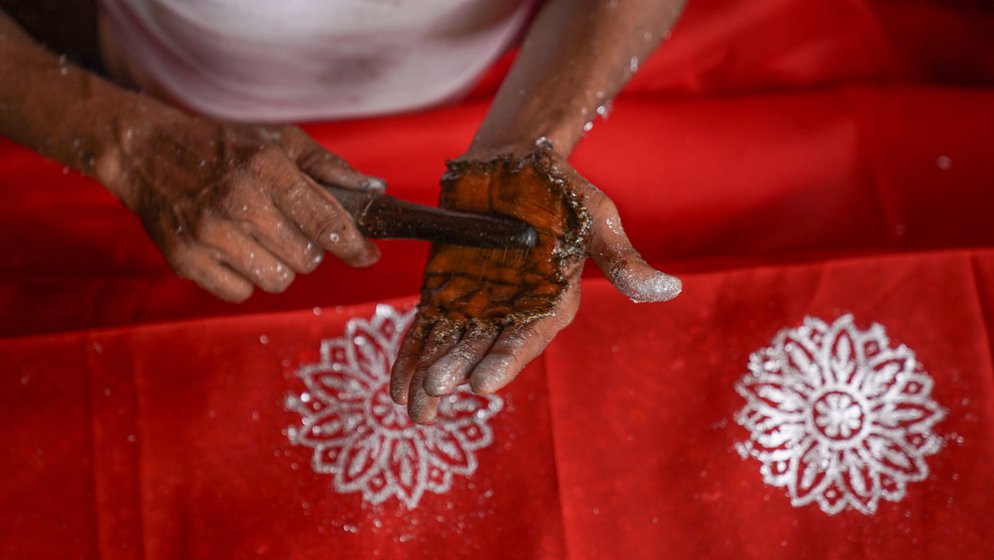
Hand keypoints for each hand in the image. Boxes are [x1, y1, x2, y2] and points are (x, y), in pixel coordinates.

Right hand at [108, 112, 382, 300]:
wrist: (148, 153)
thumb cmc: (226, 148)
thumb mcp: (280, 141)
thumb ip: (329, 168)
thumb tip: (377, 191)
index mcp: (268, 167)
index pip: (326, 222)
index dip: (354, 245)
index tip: (367, 255)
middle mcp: (239, 201)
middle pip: (307, 260)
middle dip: (308, 250)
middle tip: (291, 231)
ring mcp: (208, 233)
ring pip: (277, 281)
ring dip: (278, 266)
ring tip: (260, 239)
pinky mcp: (185, 260)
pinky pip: (241, 293)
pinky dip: (245, 278)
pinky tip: (233, 250)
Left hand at [390, 150, 680, 422]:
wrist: (514, 160)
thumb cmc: (561, 189)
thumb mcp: (594, 216)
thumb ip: (618, 257)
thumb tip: (667, 289)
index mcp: (552, 299)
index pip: (529, 335)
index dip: (506, 358)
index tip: (483, 383)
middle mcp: (514, 310)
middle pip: (484, 345)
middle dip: (459, 368)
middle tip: (435, 390)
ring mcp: (478, 303)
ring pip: (452, 343)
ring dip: (430, 373)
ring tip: (410, 405)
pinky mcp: (447, 290)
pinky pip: (427, 326)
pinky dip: (412, 352)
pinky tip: (395, 385)